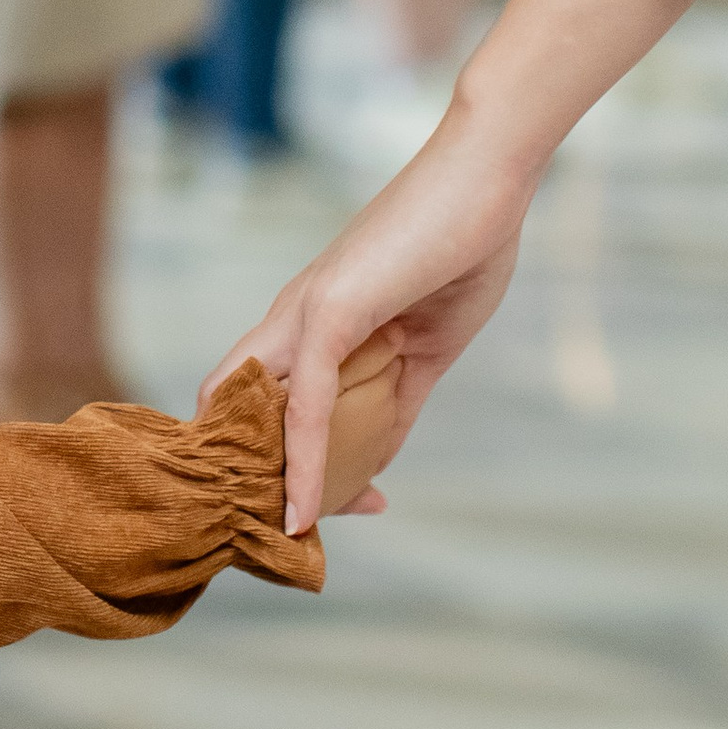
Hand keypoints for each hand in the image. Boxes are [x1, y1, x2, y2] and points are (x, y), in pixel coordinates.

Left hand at [213, 134, 526, 531]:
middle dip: (251, 478)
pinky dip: (298, 458)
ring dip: (264, 483)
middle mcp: (293, 318)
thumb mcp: (430, 345)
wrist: (488, 180)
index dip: (282, 462)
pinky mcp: (328, 310)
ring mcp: (305, 312)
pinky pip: (301, 401)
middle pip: (239, 411)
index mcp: (314, 323)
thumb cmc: (463, 246)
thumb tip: (380, 455)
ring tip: (277, 548)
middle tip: (281, 544)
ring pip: (256, 413)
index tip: (321, 518)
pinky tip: (303, 508)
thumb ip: (399, 399)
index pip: (270, 403)